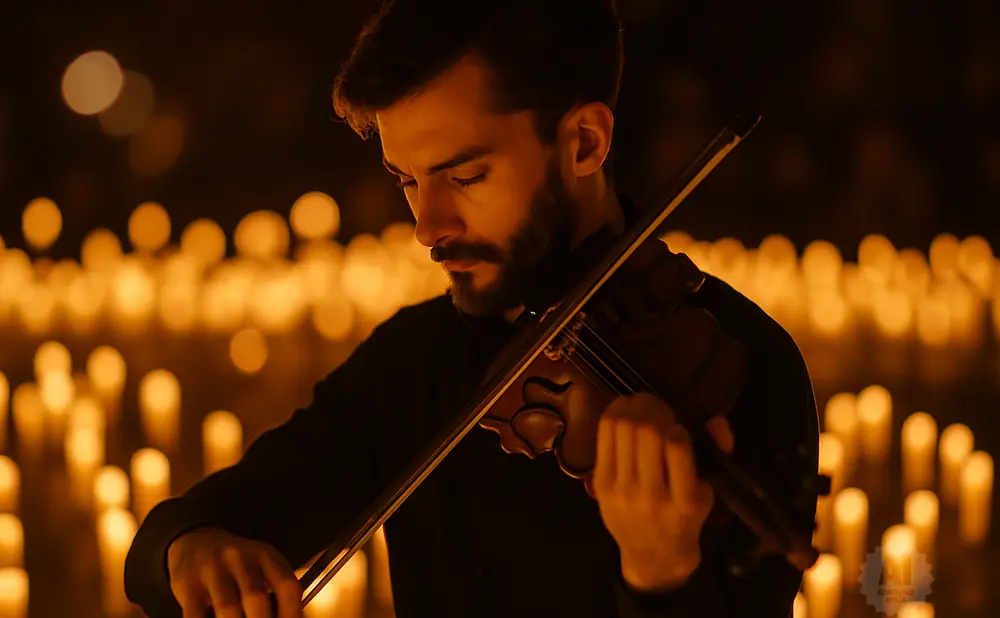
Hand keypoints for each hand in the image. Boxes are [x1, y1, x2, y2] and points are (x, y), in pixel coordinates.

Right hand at [167, 526, 302, 617]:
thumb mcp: (261, 566)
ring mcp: (212, 570)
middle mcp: (240, 559)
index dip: (292, 614)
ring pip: (228, 608)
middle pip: (256, 597)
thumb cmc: (237, 565)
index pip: (287, 586)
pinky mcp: (187, 584)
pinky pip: (196, 614)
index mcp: (265, 556)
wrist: (194, 542)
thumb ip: (277, 592)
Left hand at [592, 393, 734, 590]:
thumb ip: (717, 452)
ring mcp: (622, 490)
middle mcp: (651, 496)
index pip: (677, 447)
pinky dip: (615, 414)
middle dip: (655, 407)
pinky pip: (604, 436)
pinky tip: (625, 409)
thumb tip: (717, 420)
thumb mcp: (708, 491)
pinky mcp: (600, 484)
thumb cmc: (684, 519)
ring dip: (635, 406)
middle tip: (660, 406)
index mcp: (685, 501)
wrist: (652, 554)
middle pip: (646, 431)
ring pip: (622, 428)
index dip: (677, 425)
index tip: (678, 426)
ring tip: (644, 405)